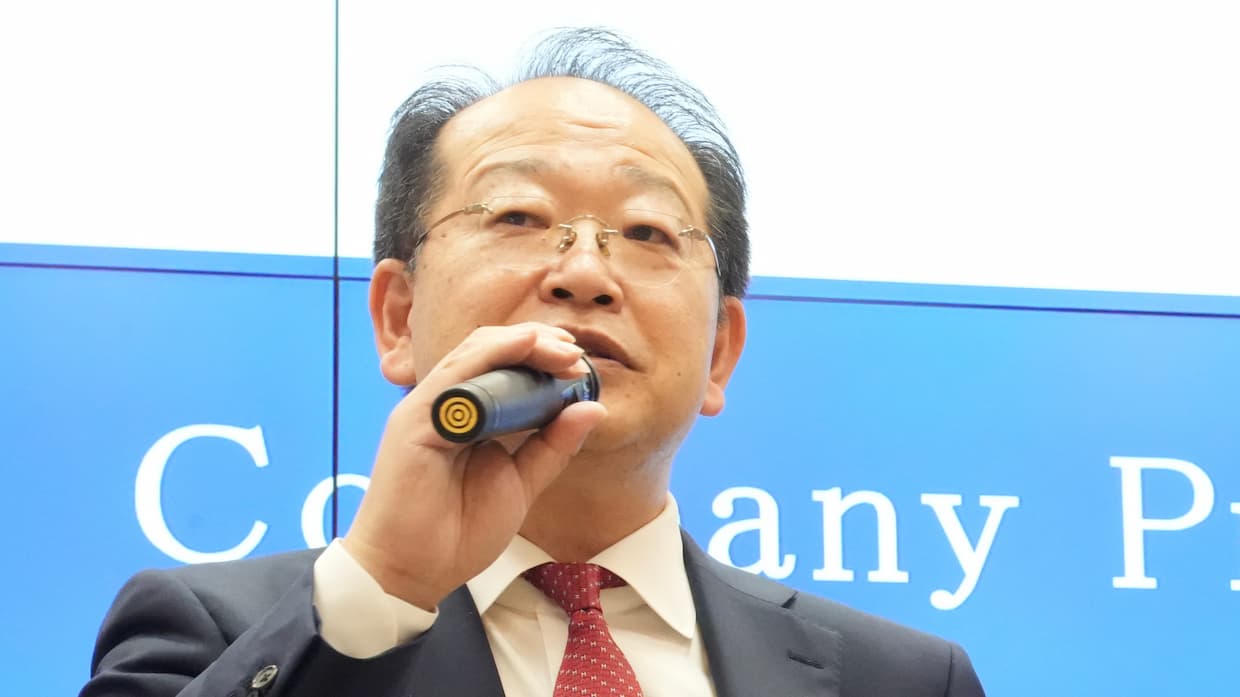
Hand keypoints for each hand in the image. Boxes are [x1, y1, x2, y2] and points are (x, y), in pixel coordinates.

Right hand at [341, 323, 606, 609]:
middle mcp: (445, 406)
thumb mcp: (521, 483)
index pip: (502, 367)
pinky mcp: (415, 420)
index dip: (541, 357)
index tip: (578, 365)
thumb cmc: (457, 532)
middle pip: (490, 350)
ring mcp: (427, 409)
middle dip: (537, 343)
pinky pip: (455, 374)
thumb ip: (553, 445)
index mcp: (468, 417)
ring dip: (522, 343)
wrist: (412, 573)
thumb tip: (593, 408)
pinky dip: (492, 354)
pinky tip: (524, 346)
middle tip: (574, 354)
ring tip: (562, 351)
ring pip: (474, 351)